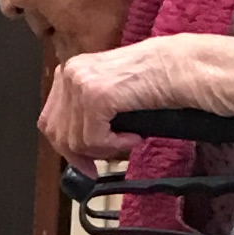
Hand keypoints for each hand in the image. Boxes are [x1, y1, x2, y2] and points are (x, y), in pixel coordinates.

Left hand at [38, 31, 233, 164]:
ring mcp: (81, 83)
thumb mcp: (112, 97)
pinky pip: (93, 140)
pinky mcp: (97, 96)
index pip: (50, 121)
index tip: (85, 165)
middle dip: (82, 154)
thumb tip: (72, 148)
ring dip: (104, 149)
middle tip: (107, 160)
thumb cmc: (155, 82)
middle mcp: (71, 72)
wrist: (183, 69)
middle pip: (57, 135)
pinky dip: (115, 145)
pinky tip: (134, 134)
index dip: (67, 149)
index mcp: (71, 71)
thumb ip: (86, 114)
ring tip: (129, 137)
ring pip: (75, 141)